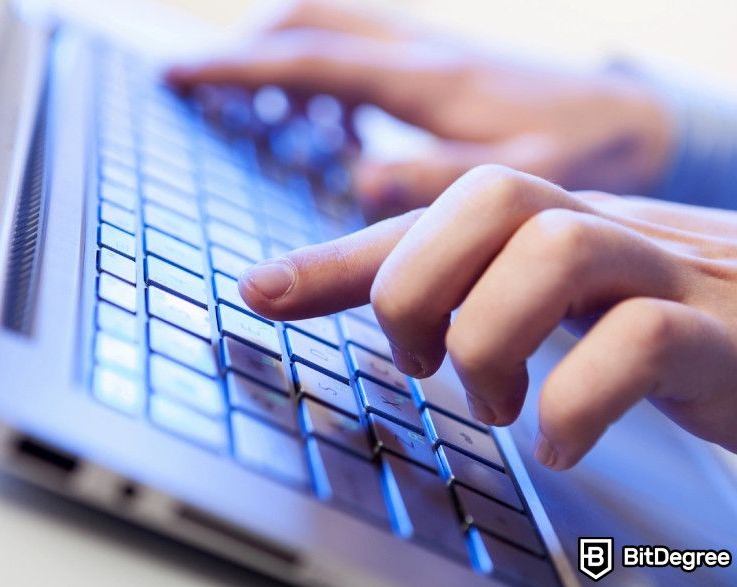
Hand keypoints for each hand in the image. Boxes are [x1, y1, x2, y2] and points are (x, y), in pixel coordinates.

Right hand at [167, 1, 675, 219]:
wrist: (637, 119)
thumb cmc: (584, 153)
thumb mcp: (522, 180)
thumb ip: (441, 182)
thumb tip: (362, 182)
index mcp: (426, 80)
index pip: (310, 59)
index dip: (237, 67)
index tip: (179, 73)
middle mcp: (421, 51)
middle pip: (312, 21)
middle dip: (245, 45)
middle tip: (195, 77)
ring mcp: (431, 50)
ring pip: (335, 25)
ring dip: (282, 50)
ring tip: (250, 96)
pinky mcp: (442, 63)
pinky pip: (364, 48)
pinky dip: (325, 72)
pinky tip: (331, 122)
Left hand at [237, 164, 736, 469]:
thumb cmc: (659, 319)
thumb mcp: (547, 302)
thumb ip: (453, 297)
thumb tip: (340, 305)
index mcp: (547, 226)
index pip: (432, 214)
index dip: (337, 255)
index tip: (262, 294)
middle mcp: (600, 231)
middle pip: (491, 195)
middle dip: (424, 285)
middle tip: (424, 360)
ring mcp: (663, 273)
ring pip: (559, 247)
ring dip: (493, 338)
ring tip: (494, 401)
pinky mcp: (718, 333)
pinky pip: (643, 339)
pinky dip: (579, 396)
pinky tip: (560, 439)